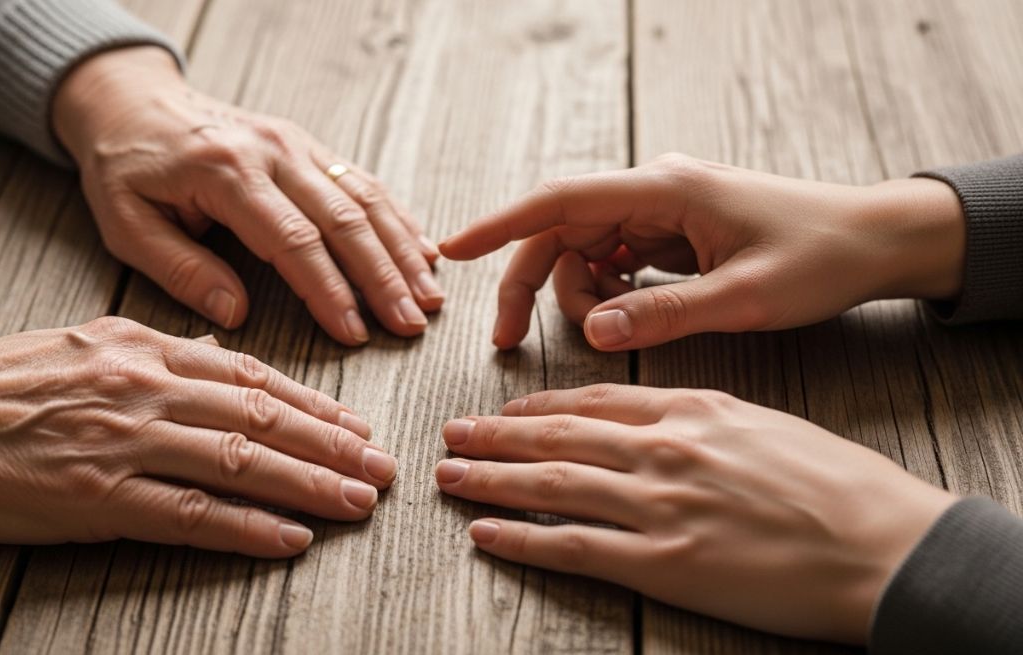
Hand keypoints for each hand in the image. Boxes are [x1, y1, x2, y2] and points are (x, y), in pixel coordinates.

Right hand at [0, 317, 395, 556]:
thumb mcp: (87, 344)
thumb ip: (159, 355)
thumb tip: (222, 364)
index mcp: (146, 349)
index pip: (253, 378)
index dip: (315, 405)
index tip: (357, 425)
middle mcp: (147, 390)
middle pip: (263, 420)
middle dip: (333, 446)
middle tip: (383, 467)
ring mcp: (125, 445)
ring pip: (242, 464)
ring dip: (310, 485)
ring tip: (359, 502)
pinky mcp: (99, 500)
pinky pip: (190, 517)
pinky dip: (247, 528)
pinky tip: (289, 537)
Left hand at [53, 47, 442, 344]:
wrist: (132, 101)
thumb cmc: (125, 168)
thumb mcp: (126, 223)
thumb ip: (179, 268)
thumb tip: (235, 313)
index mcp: (225, 172)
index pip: (292, 240)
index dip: (328, 290)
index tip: (354, 333)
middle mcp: (271, 151)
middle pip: (344, 218)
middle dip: (383, 276)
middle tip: (411, 324)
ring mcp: (295, 142)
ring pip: (363, 197)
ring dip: (401, 250)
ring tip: (430, 297)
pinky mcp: (306, 144)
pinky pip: (361, 180)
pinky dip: (397, 218)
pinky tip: (423, 250)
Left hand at [434, 384, 955, 642]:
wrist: (883, 543)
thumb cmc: (834, 483)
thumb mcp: (761, 424)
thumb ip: (696, 417)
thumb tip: (650, 418)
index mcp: (690, 410)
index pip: (591, 401)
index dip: (536, 408)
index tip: (503, 413)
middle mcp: (663, 449)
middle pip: (557, 437)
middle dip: (494, 438)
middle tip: (451, 435)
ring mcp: (659, 505)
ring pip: (551, 485)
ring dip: (490, 481)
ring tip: (449, 476)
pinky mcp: (664, 563)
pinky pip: (573, 546)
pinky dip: (521, 538)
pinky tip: (484, 532)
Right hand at [440, 154, 964, 349]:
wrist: (875, 240)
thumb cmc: (821, 258)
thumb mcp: (743, 297)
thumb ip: (663, 312)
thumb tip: (591, 329)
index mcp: (667, 189)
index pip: (562, 200)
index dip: (502, 225)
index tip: (454, 248)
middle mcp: (655, 190)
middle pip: (562, 231)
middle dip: (531, 282)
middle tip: (510, 341)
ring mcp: (662, 208)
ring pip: (584, 249)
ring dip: (577, 292)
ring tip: (608, 327)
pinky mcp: (672, 230)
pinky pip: (614, 258)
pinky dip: (606, 290)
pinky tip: (626, 313)